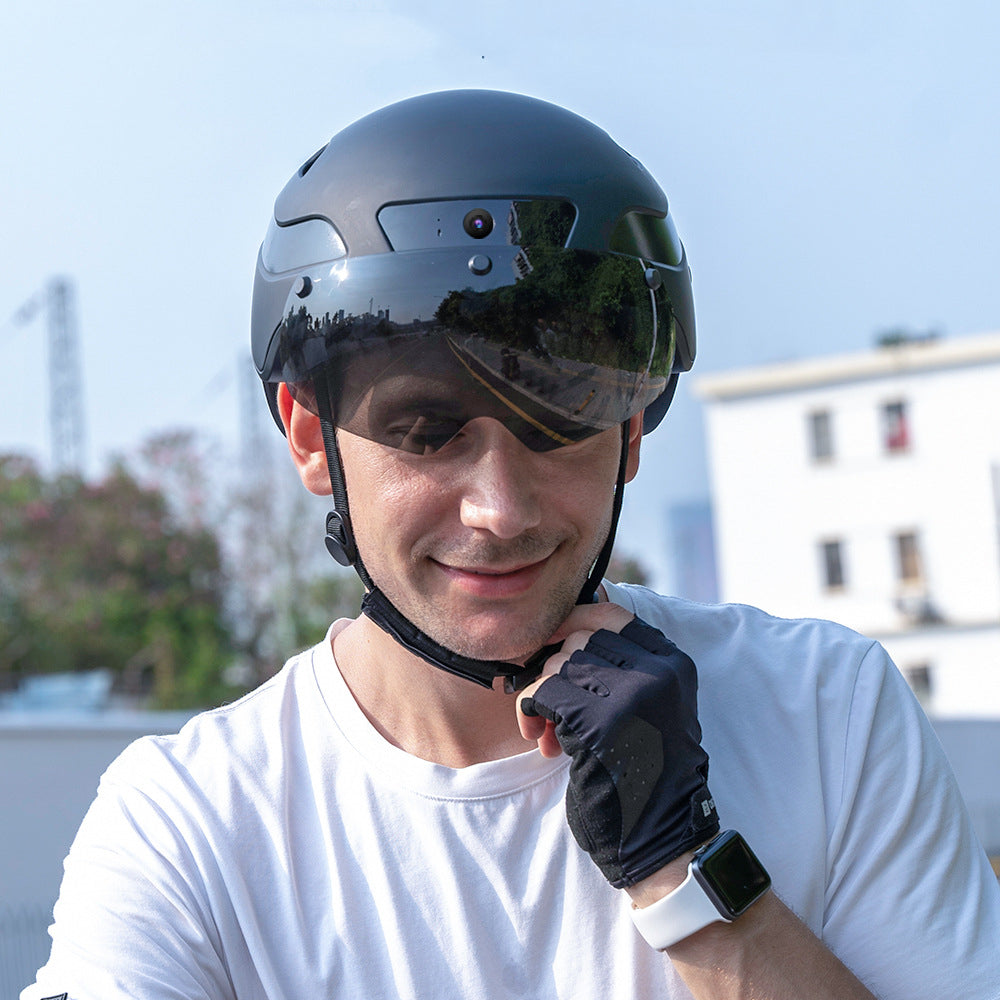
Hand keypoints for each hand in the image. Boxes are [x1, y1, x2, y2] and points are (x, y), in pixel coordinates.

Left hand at [517, 606, 718, 888]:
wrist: (659, 837)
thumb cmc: (643, 773)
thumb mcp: (648, 707)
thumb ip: (621, 667)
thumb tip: (563, 625)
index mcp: (672, 663)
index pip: (613, 614)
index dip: (574, 622)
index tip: (553, 642)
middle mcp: (656, 672)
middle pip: (579, 639)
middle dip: (554, 670)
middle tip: (551, 708)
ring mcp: (631, 695)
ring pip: (557, 665)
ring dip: (542, 698)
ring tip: (550, 733)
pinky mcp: (600, 723)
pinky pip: (542, 693)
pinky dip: (529, 713)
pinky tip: (541, 739)